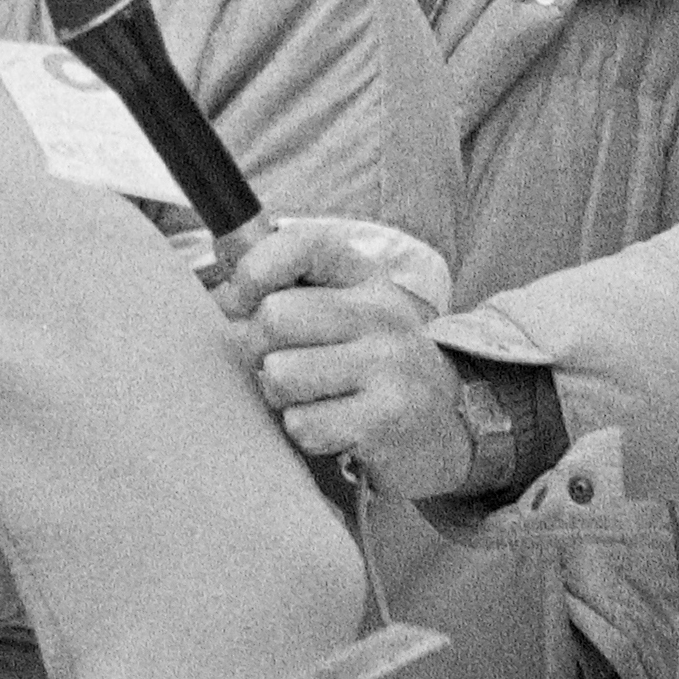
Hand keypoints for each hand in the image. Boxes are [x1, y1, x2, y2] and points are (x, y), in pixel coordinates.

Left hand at [226, 216, 560, 506]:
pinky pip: (303, 424)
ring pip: (280, 374)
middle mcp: (380, 314)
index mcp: (366, 279)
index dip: (254, 270)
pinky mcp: (386, 420)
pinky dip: (308, 434)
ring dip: (283, 398)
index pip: (301, 244)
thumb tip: (220, 294)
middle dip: (260, 350)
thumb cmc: (381, 369)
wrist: (458, 429)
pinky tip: (339, 429)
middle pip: (274, 317)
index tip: (244, 299)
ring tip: (317, 400)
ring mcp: (388, 366)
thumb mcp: (350, 314)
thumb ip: (292, 290)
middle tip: (286, 368)